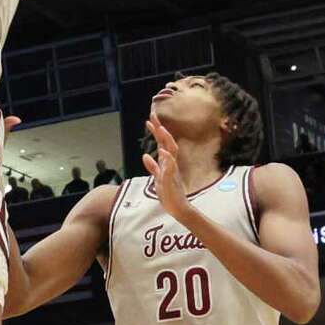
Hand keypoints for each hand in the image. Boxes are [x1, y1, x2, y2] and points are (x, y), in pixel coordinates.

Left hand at [142, 109, 191, 224]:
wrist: (178, 208)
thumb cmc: (169, 193)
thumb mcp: (158, 178)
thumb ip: (152, 167)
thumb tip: (145, 156)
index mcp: (167, 163)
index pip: (162, 144)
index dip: (156, 132)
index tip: (150, 119)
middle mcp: (171, 164)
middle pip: (167, 143)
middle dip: (160, 129)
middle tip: (153, 116)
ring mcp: (172, 171)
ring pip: (171, 152)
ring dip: (166, 140)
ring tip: (160, 129)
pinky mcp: (172, 181)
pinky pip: (171, 169)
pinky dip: (168, 160)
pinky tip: (163, 152)